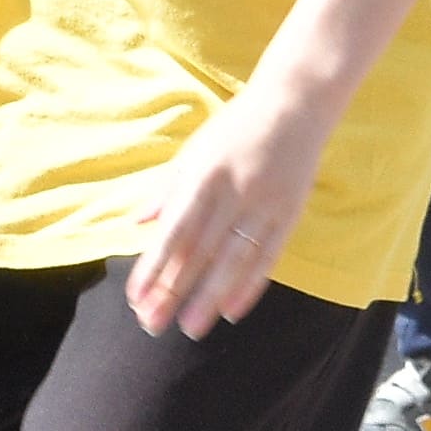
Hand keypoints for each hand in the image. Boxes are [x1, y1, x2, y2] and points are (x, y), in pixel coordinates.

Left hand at [126, 80, 335, 337]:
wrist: (295, 102)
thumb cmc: (236, 127)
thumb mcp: (195, 149)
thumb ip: (167, 188)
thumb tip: (137, 223)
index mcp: (203, 174)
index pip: (174, 231)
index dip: (153, 267)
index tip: (135, 298)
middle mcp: (234, 190)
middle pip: (200, 251)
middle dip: (174, 290)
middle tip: (153, 324)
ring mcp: (265, 203)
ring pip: (234, 259)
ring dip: (210, 297)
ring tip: (191, 328)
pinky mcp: (290, 211)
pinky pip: (268, 256)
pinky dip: (250, 285)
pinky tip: (232, 311)